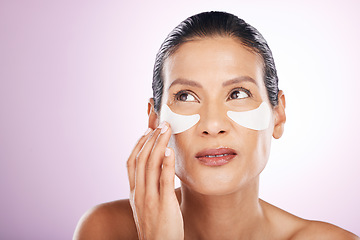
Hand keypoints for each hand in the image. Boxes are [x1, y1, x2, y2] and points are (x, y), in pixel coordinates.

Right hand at [127, 122, 183, 239]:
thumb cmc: (157, 229)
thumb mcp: (147, 207)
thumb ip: (149, 190)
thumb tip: (159, 172)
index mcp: (134, 193)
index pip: (131, 163)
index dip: (138, 145)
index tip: (146, 131)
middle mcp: (139, 193)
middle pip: (141, 159)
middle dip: (150, 139)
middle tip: (160, 124)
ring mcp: (149, 199)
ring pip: (150, 165)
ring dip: (158, 144)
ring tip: (165, 130)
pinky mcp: (163, 205)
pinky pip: (163, 180)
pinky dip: (165, 163)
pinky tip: (169, 151)